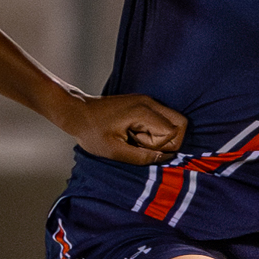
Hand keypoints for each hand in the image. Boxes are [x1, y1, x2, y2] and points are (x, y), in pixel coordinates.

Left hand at [58, 93, 186, 165]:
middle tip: (143, 146)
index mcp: (143, 112)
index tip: (137, 145)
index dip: (159, 145)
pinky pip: (162, 119)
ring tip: (137, 139)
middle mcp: (150, 102)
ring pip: (174, 121)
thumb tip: (165, 158)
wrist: (77, 112)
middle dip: (169, 141)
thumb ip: (141, 157)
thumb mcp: (114, 151)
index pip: (173, 132)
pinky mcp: (143, 104)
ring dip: (161, 136)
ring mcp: (147, 101)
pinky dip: (155, 131)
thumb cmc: (92, 131)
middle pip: (181, 123)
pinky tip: (135, 134)